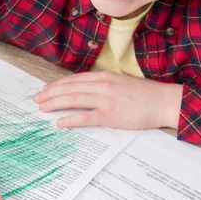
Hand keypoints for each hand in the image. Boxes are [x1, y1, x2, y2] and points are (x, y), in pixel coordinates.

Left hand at [34, 71, 182, 129]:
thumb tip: (87, 92)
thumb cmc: (145, 95)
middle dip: (50, 93)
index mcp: (105, 77)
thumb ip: (104, 86)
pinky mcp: (110, 115)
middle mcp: (102, 85)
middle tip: (36, 99)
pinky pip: (85, 117)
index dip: (57, 84)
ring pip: (73, 99)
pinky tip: (59, 122)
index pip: (74, 79)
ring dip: (54, 103)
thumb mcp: (121, 84)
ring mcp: (105, 100)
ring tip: (42, 108)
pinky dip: (70, 120)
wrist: (164, 101)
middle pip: (69, 87)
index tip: (45, 89)